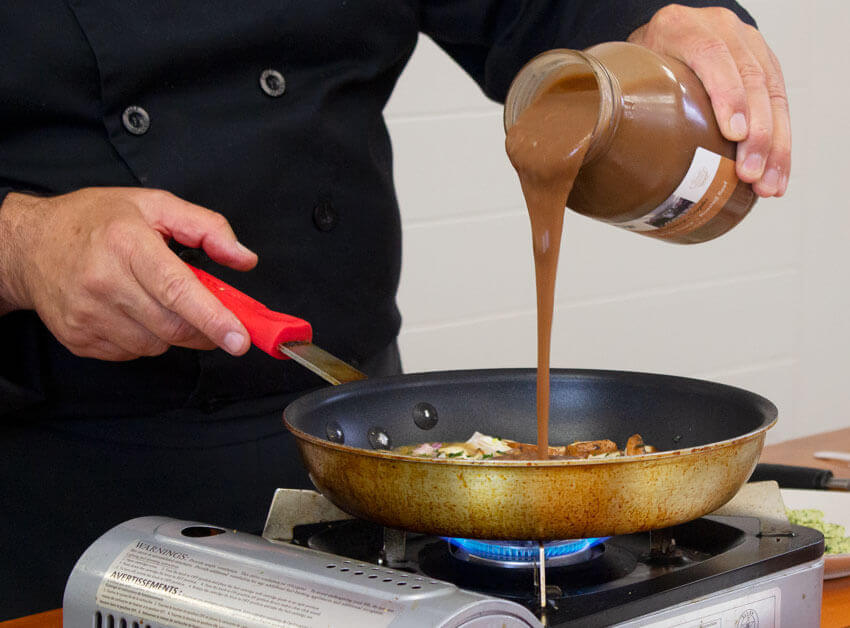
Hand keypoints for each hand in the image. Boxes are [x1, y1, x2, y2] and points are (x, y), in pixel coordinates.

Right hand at [0, 187, 257, 359]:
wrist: (29, 245)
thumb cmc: (96, 221)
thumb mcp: (155, 206)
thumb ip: (207, 227)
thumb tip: (244, 258)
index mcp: (127, 243)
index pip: (177, 290)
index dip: (213, 318)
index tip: (238, 338)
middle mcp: (103, 282)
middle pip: (172, 326)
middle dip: (204, 329)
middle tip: (213, 316)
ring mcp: (87, 315)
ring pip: (155, 345)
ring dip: (172, 332)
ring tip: (157, 301)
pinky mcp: (79, 339)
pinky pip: (132, 353)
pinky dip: (145, 338)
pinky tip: (133, 312)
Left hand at [628, 5, 789, 197]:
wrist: (661, 39)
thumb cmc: (637, 64)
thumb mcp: (625, 72)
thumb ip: (618, 99)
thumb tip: (600, 154)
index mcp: (679, 27)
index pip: (711, 56)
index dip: (727, 95)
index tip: (734, 134)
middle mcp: (720, 27)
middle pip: (749, 79)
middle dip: (757, 134)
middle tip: (749, 175)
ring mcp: (747, 43)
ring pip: (772, 94)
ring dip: (774, 146)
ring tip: (767, 186)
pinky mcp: (765, 63)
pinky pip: (780, 103)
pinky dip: (780, 143)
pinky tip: (777, 174)